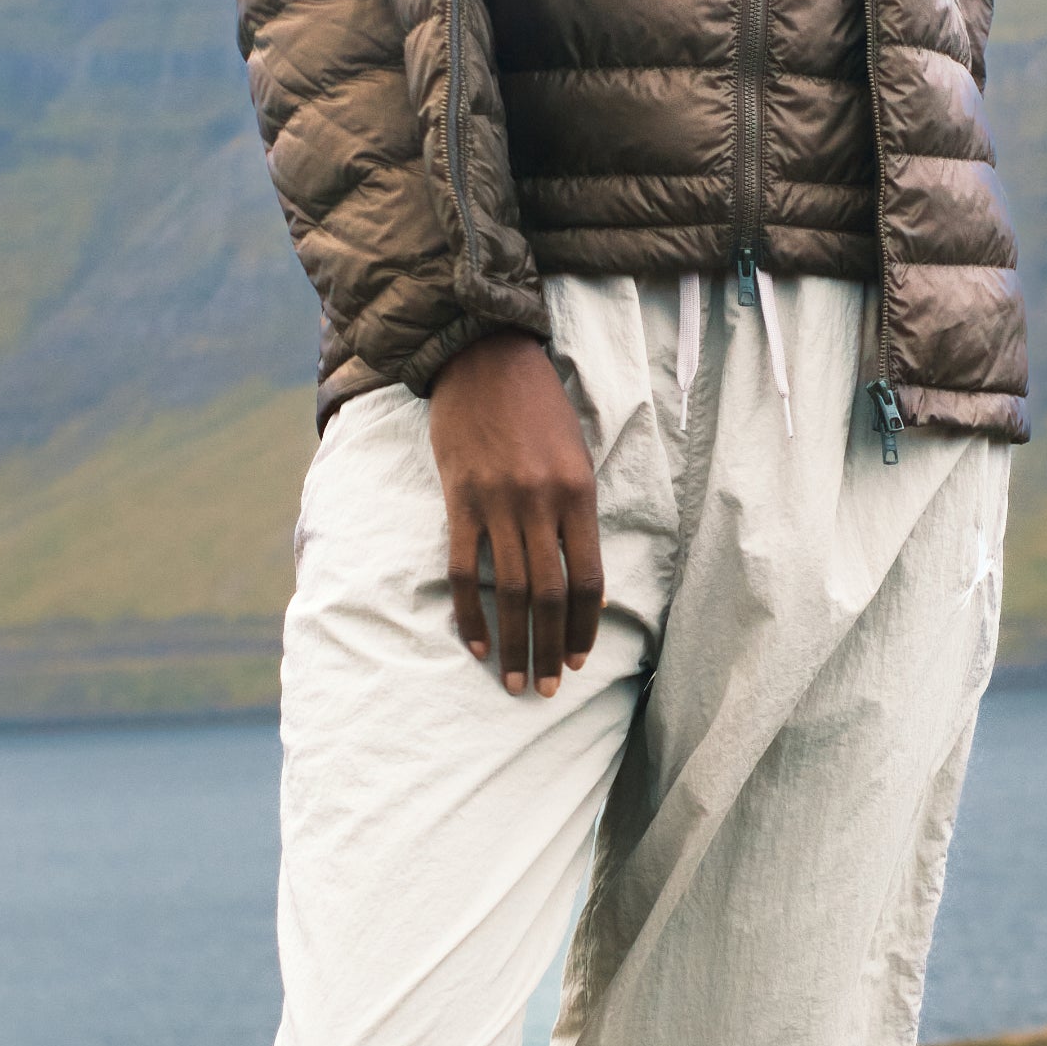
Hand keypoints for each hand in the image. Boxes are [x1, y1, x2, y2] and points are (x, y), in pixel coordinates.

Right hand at [428, 333, 604, 694]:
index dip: (583, 627)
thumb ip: (577, 515)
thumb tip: (584, 584)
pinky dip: (468, 612)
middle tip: (545, 688)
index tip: (578, 659)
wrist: (484, 357)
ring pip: (507, 592)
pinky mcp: (459, 501)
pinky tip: (473, 643)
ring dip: (511, 643)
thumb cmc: (537, 407)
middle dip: (548, 649)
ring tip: (512, 679)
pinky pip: (461, 570)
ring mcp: (497, 504)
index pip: (588, 580)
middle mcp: (541, 503)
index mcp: (579, 494)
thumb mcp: (575, 454)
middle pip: (548, 595)